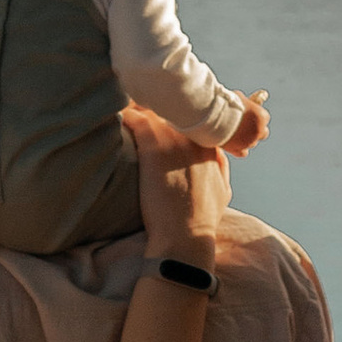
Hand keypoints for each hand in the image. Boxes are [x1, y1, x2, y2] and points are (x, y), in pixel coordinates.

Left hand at [124, 106, 229, 265]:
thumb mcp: (223, 190)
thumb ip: (220, 167)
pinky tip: (118, 118)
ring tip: (127, 110)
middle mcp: (193, 137)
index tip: (165, 114)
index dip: (178, 113)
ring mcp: (174, 140)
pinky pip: (136, 119)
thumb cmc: (202, 218)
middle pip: (174, 108)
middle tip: (141, 108)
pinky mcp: (154, 148)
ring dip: (139, 108)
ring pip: (154, 109)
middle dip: (158, 107)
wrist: (185, 235)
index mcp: (210, 145)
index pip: (194, 116)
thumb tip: (216, 158)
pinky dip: (125, 116)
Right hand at [223, 94, 270, 157]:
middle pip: (263, 133)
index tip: (250, 115)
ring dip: (247, 139)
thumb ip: (247, 101)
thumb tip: (254, 99)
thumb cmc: (225, 102)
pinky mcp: (238, 149)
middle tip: (247, 126)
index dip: (257, 117)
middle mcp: (258, 130)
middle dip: (256, 130)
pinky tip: (233, 144)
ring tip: (236, 134)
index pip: (265, 118)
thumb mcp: (239, 97)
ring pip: (252, 143)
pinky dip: (240, 149)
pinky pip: (243, 152)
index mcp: (261, 116)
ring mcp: (249, 141)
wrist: (212, 114)